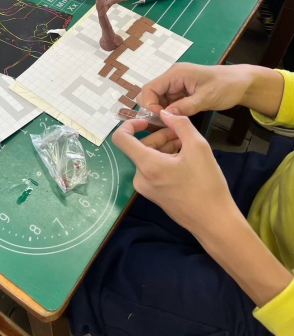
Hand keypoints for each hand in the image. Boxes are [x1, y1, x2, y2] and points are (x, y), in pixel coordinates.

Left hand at [115, 113, 293, 309]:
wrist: (214, 222)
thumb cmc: (206, 184)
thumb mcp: (198, 147)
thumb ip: (180, 124)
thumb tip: (165, 113)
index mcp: (147, 165)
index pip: (121, 138)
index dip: (131, 124)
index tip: (149, 121)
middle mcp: (140, 178)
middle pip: (141, 147)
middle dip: (159, 136)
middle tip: (181, 134)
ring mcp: (146, 188)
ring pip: (148, 158)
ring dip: (164, 147)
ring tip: (186, 146)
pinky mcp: (154, 195)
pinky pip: (153, 170)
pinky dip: (165, 160)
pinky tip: (185, 160)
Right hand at [137, 63, 257, 116]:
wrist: (242, 83)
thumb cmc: (226, 86)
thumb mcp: (207, 97)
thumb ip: (185, 106)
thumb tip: (165, 116)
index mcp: (175, 74)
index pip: (149, 89)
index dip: (149, 105)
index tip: (159, 120)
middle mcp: (172, 78)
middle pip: (151, 95)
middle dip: (153, 111)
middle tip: (163, 126)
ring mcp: (176, 86)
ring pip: (158, 102)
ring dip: (161, 114)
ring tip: (170, 127)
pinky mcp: (181, 94)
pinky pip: (168, 105)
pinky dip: (169, 114)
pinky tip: (175, 123)